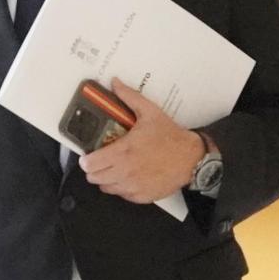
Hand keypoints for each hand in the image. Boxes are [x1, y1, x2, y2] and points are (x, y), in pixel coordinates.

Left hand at [78, 78, 204, 203]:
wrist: (191, 158)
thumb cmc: (171, 137)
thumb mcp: (150, 112)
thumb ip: (129, 97)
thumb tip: (115, 83)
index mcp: (123, 151)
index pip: (90, 164)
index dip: (86, 159)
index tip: (89, 155)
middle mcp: (125, 171)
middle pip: (94, 178)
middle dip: (94, 169)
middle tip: (100, 160)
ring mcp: (133, 186)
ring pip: (106, 188)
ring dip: (106, 178)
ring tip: (113, 168)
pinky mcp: (141, 196)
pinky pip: (122, 195)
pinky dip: (121, 187)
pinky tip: (128, 176)